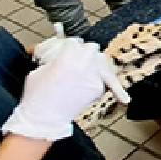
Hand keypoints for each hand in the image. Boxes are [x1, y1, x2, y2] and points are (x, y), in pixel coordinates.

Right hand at [2, 38, 129, 140]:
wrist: (42, 117)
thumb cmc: (37, 95)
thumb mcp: (39, 68)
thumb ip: (53, 56)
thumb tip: (59, 50)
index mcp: (67, 56)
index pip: (74, 42)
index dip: (69, 46)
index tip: (67, 50)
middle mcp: (83, 63)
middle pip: (91, 48)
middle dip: (84, 52)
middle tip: (76, 59)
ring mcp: (93, 76)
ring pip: (102, 61)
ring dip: (97, 63)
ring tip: (90, 68)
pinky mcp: (98, 88)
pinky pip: (106, 80)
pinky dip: (111, 86)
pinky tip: (124, 98)